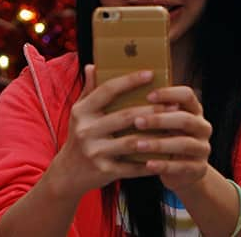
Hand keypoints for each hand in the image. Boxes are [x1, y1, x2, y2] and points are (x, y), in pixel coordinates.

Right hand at [44, 65, 169, 200]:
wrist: (67, 174)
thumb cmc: (78, 137)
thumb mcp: (79, 113)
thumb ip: (88, 90)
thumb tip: (93, 66)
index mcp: (81, 111)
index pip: (107, 91)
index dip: (129, 81)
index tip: (150, 73)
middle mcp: (86, 130)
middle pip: (124, 116)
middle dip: (151, 110)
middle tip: (173, 104)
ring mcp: (95, 152)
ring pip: (132, 141)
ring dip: (155, 135)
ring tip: (173, 128)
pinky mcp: (105, 171)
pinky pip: (133, 165)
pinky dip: (151, 161)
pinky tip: (166, 155)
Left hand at [130, 85, 212, 191]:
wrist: (181, 170)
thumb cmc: (164, 137)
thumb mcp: (163, 121)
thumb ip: (153, 109)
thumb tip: (123, 91)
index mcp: (194, 109)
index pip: (187, 94)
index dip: (169, 94)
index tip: (147, 96)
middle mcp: (202, 127)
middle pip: (185, 120)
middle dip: (160, 120)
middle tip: (137, 121)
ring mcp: (202, 148)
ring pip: (184, 144)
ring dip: (159, 144)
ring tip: (138, 145)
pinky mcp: (199, 169)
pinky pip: (182, 166)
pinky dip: (164, 165)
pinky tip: (148, 165)